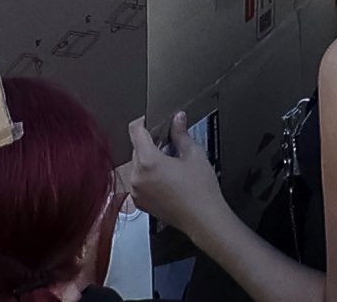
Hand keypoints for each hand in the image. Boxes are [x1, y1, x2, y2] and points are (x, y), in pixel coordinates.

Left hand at [116, 115, 221, 231]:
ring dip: (150, 160)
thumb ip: (181, 134)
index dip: (142, 122)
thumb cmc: (200, 189)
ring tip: (172, 164)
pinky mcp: (139, 202)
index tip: (150, 119)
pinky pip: (138, 181)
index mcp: (148, 162)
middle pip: (137, 150)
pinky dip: (148, 176)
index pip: (135, 132)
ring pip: (137, 166)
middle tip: (171, 143)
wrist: (201, 217)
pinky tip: (167, 178)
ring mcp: (135, 191)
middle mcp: (136, 177)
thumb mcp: (194, 155)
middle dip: (151, 143)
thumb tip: (178, 119)